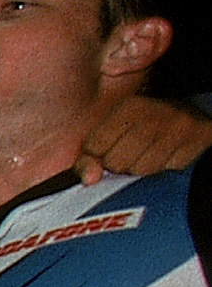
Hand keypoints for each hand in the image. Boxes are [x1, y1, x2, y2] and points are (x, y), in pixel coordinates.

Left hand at [81, 94, 211, 182]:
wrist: (194, 113)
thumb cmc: (147, 124)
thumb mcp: (115, 127)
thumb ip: (91, 154)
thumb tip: (89, 179)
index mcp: (129, 107)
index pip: (94, 147)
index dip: (97, 155)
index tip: (108, 148)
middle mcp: (153, 115)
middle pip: (117, 163)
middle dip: (119, 164)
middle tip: (132, 152)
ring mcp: (177, 128)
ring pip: (142, 170)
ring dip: (142, 169)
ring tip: (150, 153)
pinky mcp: (198, 140)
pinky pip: (168, 171)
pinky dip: (165, 169)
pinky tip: (167, 155)